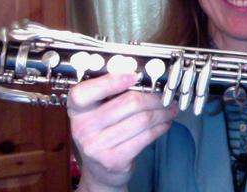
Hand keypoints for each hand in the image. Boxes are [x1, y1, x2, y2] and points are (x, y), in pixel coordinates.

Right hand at [68, 72, 178, 190]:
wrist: (100, 170)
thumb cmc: (103, 132)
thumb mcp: (98, 111)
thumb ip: (113, 94)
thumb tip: (144, 78)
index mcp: (77, 109)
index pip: (84, 93)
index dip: (111, 82)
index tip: (135, 76)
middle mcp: (82, 128)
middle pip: (128, 103)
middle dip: (154, 98)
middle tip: (165, 97)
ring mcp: (96, 146)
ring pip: (142, 120)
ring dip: (162, 113)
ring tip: (170, 110)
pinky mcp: (113, 160)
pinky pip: (145, 137)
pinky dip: (160, 127)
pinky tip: (164, 124)